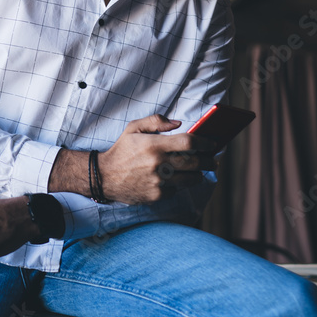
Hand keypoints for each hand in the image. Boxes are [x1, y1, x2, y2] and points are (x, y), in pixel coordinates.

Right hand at [99, 114, 218, 204]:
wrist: (104, 176)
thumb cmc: (121, 150)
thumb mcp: (133, 128)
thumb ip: (156, 121)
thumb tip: (178, 123)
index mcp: (154, 145)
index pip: (189, 142)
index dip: (205, 143)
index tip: (212, 144)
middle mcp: (158, 164)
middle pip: (195, 163)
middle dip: (208, 161)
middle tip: (213, 161)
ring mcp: (158, 181)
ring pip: (190, 179)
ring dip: (198, 175)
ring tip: (199, 171)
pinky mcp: (156, 195)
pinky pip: (177, 191)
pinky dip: (179, 186)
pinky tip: (176, 181)